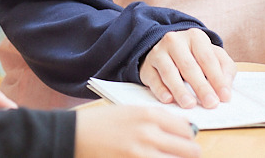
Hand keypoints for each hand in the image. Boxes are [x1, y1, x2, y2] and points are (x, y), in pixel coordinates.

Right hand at [75, 105, 200, 157]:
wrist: (74, 134)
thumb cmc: (101, 122)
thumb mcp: (131, 111)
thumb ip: (157, 119)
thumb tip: (183, 130)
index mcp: (149, 115)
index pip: (187, 129)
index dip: (188, 138)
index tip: (184, 142)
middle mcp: (149, 133)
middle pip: (189, 150)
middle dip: (189, 154)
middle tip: (182, 154)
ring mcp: (141, 153)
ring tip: (167, 156)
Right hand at [139, 28, 235, 108]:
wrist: (166, 50)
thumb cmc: (194, 56)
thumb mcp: (213, 56)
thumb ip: (225, 69)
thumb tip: (226, 89)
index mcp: (195, 37)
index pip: (208, 59)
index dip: (217, 78)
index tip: (225, 96)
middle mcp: (175, 41)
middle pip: (189, 66)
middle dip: (201, 86)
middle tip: (210, 103)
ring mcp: (158, 52)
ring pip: (169, 72)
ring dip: (180, 90)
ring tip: (190, 104)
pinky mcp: (146, 65)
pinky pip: (153, 78)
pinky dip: (160, 90)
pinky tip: (168, 99)